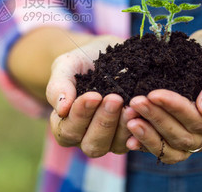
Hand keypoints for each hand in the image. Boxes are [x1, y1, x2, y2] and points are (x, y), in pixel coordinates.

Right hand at [46, 35, 135, 156]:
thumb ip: (59, 85)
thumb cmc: (80, 61)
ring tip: (131, 106)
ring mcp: (110, 141)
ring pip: (115, 146)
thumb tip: (61, 109)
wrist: (106, 56)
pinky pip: (136, 140)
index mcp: (64, 125)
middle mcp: (85, 138)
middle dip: (104, 122)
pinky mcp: (130, 136)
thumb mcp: (66, 66)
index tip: (94, 95)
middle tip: (114, 99)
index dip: (81, 115)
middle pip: (92, 145)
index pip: (69, 130)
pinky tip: (143, 113)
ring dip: (123, 127)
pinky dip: (140, 128)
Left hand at [124, 29, 201, 162]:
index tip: (154, 94)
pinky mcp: (178, 140)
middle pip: (185, 137)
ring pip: (173, 148)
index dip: (177, 109)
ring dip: (148, 134)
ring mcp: (197, 141)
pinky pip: (162, 150)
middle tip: (134, 101)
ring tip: (129, 117)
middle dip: (158, 119)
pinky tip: (128, 135)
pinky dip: (145, 143)